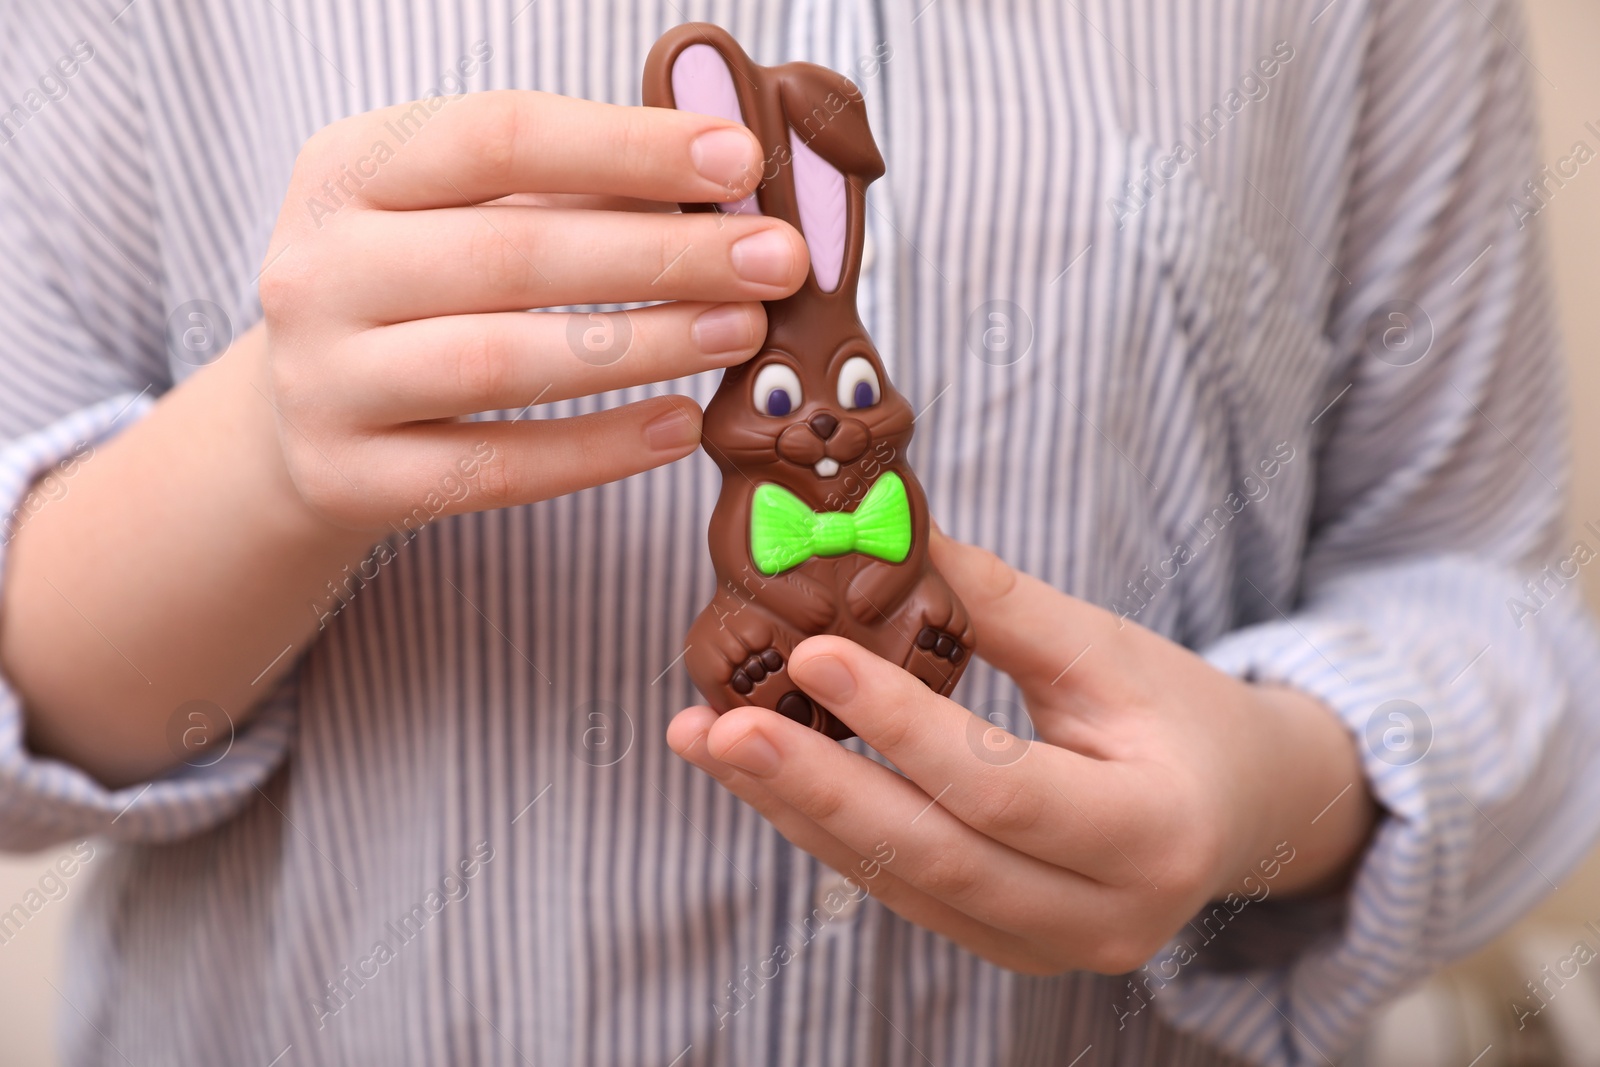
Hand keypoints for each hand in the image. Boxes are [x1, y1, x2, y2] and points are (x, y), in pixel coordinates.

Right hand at [261, 90, 809, 531]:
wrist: (301, 421)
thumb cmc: (415, 293)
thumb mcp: (460, 217)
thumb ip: (571, 194)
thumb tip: (725, 190)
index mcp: (347, 168)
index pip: (498, 136)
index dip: (628, 147)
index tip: (741, 161)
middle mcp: (318, 269)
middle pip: (511, 254)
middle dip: (664, 254)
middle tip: (776, 262)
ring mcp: (324, 381)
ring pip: (502, 363)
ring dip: (641, 347)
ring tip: (741, 334)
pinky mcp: (353, 478)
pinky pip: (496, 468)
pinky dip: (598, 449)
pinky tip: (680, 428)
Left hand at [668, 531, 1376, 974]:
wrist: (1238, 807)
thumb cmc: (1180, 714)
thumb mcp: (1106, 648)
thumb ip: (997, 605)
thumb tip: (884, 531)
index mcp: (1151, 833)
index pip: (1001, 785)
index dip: (900, 724)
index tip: (811, 650)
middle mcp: (1103, 917)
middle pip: (934, 855)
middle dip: (813, 786)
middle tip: (717, 725)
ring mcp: (1052, 949)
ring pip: (902, 882)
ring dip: (796, 810)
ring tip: (708, 740)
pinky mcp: (1008, 949)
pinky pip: (904, 892)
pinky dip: (829, 832)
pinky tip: (763, 775)